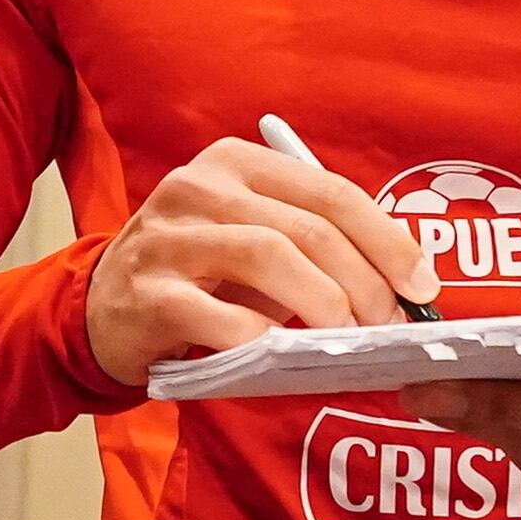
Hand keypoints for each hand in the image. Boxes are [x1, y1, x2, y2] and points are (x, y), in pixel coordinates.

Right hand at [86, 138, 436, 384]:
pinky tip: (283, 356)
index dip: (387, 239)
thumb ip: (312, 246)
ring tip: (348, 341)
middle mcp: (199, 187)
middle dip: (365, 282)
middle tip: (389, 327)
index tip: (422, 284)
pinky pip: (220, 315)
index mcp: (236, 163)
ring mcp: (169, 237)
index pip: (331, 192)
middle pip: (308, 227)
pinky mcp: (147, 292)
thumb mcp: (249, 237)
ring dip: (324, 304)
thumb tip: (396, 287)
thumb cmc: (195, 274)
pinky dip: (263, 339)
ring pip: (269, 257)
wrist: (99, 309)